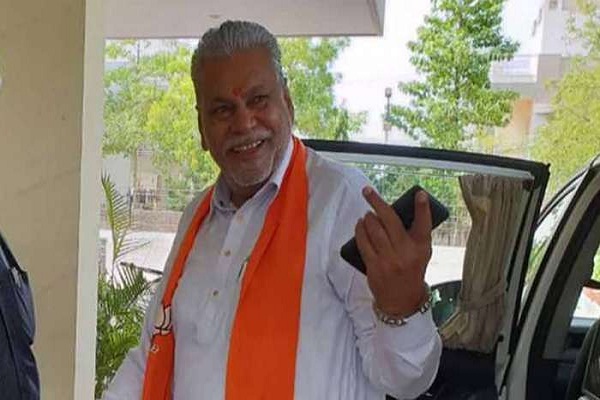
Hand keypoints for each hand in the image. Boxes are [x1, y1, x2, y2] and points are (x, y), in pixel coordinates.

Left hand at [355, 187, 431, 316]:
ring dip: (367, 217)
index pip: (424, 224)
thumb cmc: (411, 270)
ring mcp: (389, 259)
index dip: (423, 207)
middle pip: (390, 220)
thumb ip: (414, 233)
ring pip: (374, 229)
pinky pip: (363, 243)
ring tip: (367, 213)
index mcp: (421, 247)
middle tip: (368, 192)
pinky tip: (359, 224)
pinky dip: (360, 231)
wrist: (402, 300)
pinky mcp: (374, 266)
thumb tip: (395, 210)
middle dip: (377, 202)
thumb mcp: (421, 253)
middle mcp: (406, 252)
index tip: (420, 193)